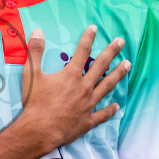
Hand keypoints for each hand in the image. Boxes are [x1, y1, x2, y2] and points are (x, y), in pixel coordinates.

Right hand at [15, 26, 130, 152]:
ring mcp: (88, 104)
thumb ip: (35, 52)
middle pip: (101, 66)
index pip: (82, 51)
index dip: (88, 38)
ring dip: (118, 74)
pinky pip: (102, 114)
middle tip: (121, 41)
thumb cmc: (34, 103)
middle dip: (112, 51)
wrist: (39, 131)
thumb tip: (37, 31)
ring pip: (107, 86)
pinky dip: (110, 110)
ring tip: (128, 65)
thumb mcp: (31, 74)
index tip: (94, 28)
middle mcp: (83, 87)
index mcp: (71, 75)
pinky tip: (116, 106)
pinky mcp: (88, 120)